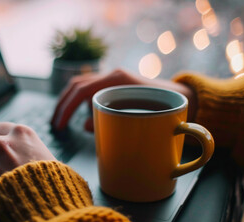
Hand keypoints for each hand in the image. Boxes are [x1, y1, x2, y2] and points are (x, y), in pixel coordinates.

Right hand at [51, 69, 196, 130]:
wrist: (188, 99)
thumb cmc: (170, 110)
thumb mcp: (141, 120)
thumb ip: (113, 123)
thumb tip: (88, 125)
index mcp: (118, 80)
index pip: (81, 90)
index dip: (66, 108)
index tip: (59, 125)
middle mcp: (114, 75)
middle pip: (77, 85)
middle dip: (62, 104)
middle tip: (55, 123)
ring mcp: (115, 78)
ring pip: (82, 85)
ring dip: (69, 101)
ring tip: (62, 118)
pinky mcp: (117, 85)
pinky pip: (92, 89)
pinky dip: (81, 100)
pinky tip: (79, 113)